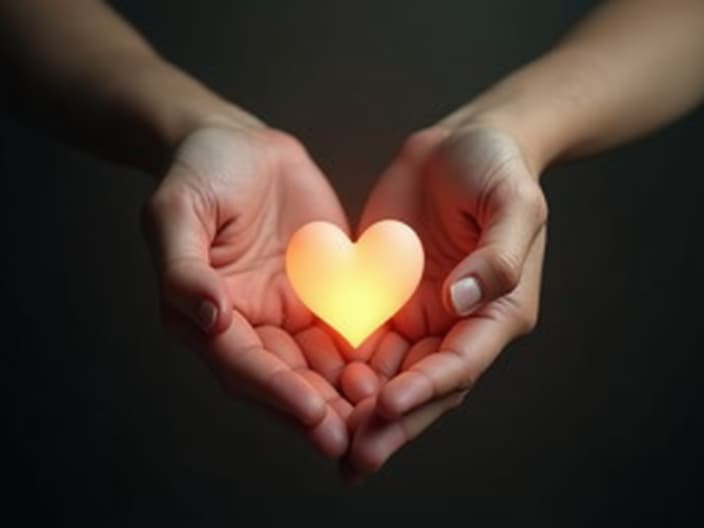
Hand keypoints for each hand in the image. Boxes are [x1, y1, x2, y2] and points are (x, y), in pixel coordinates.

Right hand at [142, 123, 353, 456]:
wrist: (241, 147)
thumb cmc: (200, 174)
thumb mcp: (178, 211)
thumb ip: (184, 267)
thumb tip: (209, 317)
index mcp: (203, 317)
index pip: (242, 365)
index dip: (276, 391)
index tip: (314, 413)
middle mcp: (248, 327)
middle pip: (285, 380)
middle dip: (320, 412)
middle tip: (357, 441)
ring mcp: (287, 315)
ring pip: (321, 367)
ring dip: (349, 397)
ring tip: (384, 419)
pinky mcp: (323, 297)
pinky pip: (349, 333)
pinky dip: (370, 359)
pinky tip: (398, 375)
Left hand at [343, 124, 547, 476]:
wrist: (459, 144)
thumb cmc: (497, 167)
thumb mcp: (511, 200)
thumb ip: (498, 252)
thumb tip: (464, 301)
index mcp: (498, 311)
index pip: (461, 363)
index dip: (426, 388)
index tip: (386, 405)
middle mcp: (458, 324)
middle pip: (424, 386)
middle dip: (391, 424)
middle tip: (354, 458)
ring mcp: (421, 315)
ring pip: (391, 375)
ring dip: (363, 409)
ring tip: (329, 436)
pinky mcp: (386, 299)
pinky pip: (364, 341)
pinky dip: (344, 370)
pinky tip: (317, 389)